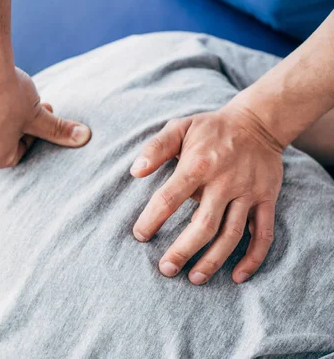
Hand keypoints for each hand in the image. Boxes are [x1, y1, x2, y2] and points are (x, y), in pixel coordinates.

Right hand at [0, 62, 90, 168]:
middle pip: (1, 141)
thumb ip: (59, 130)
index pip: (19, 153)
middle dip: (16, 126)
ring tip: (9, 94)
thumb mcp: (39, 115)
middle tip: (28, 105)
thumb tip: (86, 138)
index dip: (34, 134)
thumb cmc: (11, 94)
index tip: (40, 114)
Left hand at [130, 103, 283, 284]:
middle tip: (166, 269)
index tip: (140, 236)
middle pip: (203, 225)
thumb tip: (135, 171)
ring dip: (213, 260)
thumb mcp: (179, 127)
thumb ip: (155, 148)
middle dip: (183, 251)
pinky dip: (252, 258)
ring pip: (231, 235)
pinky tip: (237, 276)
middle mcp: (224, 182)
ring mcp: (247, 193)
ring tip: (194, 279)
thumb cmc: (211, 128)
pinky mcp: (266, 200)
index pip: (169, 198)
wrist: (259, 121)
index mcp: (198, 165)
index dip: (152, 220)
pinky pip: (262, 234)